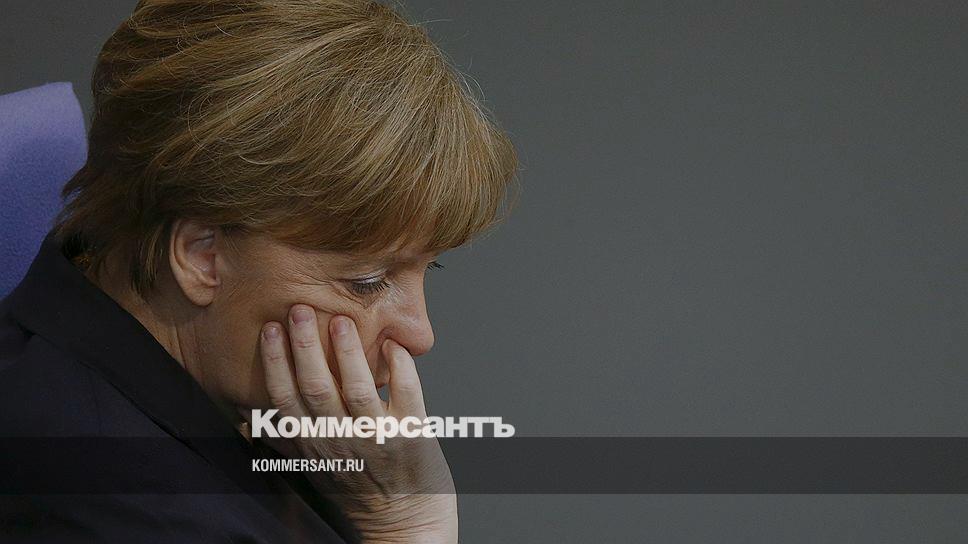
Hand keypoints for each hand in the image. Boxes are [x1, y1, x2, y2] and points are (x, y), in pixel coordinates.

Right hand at [255, 304, 456, 543]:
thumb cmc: (359, 490)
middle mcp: (341, 441)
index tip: (271, 329)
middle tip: (300, 309)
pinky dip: (401, 369)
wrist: (403, 526)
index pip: (285, 400)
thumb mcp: (314, 466)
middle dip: (305, 347)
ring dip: (348, 353)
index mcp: (314, 444)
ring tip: (341, 321)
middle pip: (316, 389)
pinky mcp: (412, 437)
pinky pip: (407, 396)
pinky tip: (395, 346)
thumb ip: (288, 439)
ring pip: (357, 389)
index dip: (276, 364)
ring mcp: (377, 438)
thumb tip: (250, 417)